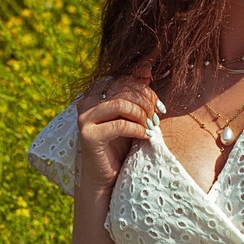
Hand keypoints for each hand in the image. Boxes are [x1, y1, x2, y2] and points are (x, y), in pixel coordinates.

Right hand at [74, 71, 164, 191]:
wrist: (106, 177)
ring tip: (151, 126)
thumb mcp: (131, 115)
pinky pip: (120, 124)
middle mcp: (86, 102)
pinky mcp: (88, 135)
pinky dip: (138, 129)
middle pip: (124, 90)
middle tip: (157, 118)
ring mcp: (84, 118)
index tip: (159, 106)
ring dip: (142, 115)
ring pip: (122, 104)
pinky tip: (146, 136)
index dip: (145, 90)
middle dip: (146, 102)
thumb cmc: (120, 145)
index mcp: (95, 93)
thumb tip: (147, 66)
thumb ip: (136, 91)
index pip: (124, 79)